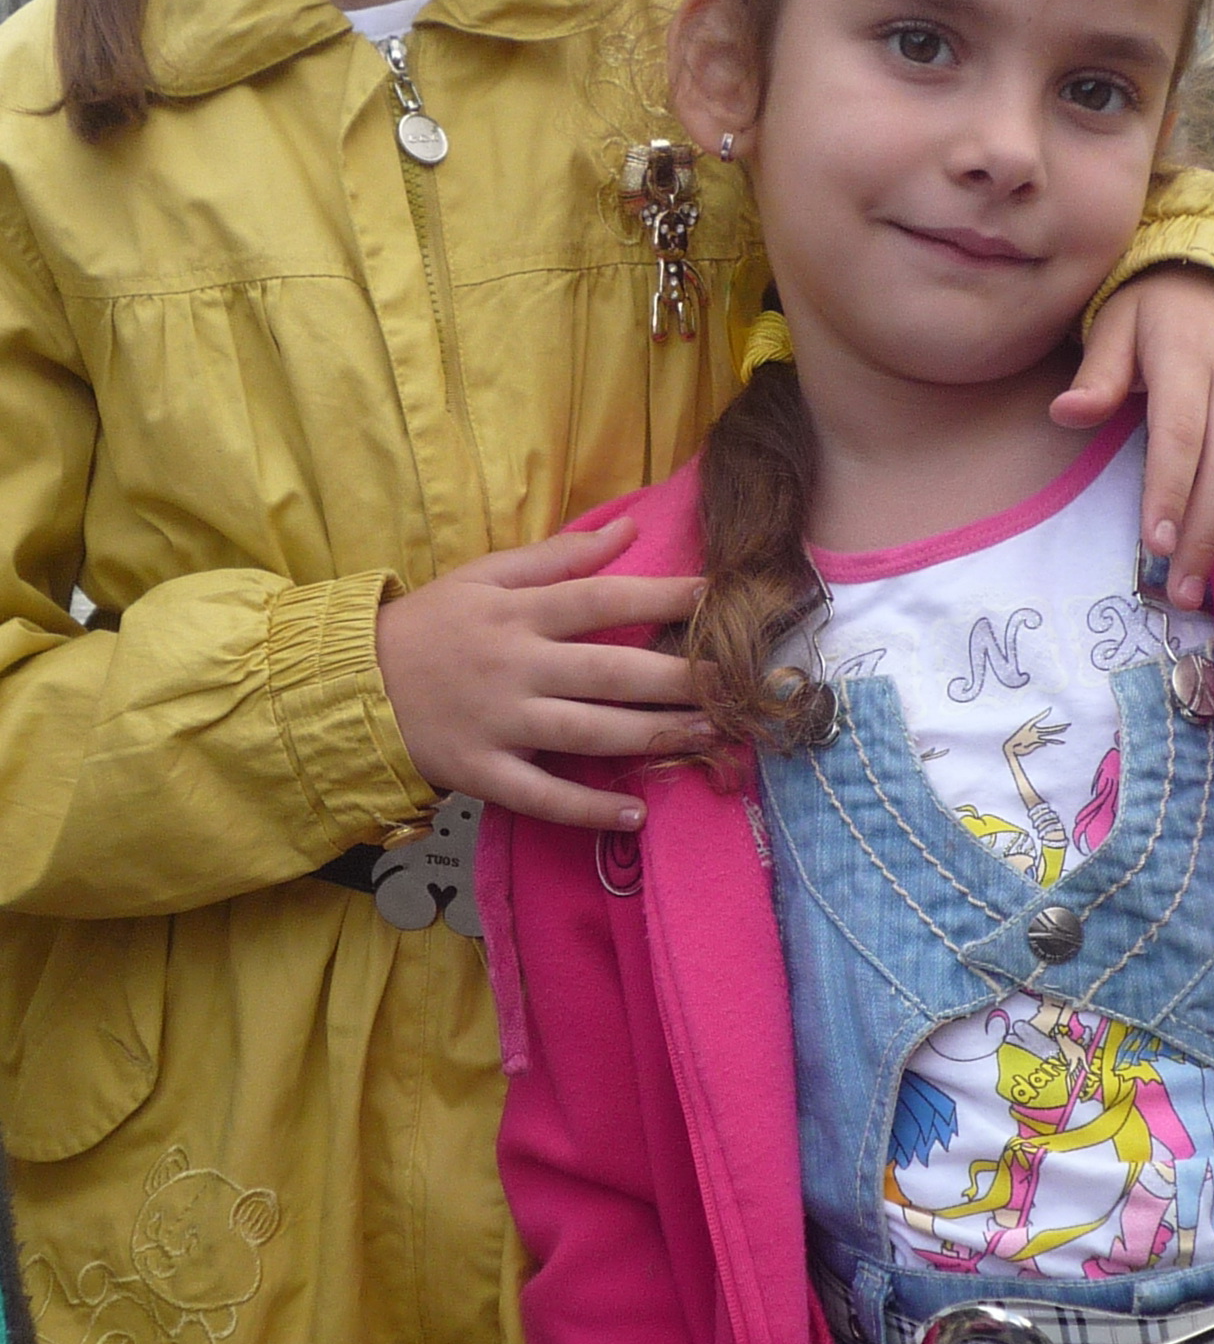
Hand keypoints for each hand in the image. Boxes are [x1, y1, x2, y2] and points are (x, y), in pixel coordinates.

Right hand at [375, 517, 707, 831]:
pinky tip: (635, 815)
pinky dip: (587, 809)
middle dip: (677, 678)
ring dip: (652, 737)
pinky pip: (542, 796)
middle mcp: (514, 665)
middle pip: (609, 671)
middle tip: (734, 684)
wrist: (349, 683)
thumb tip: (627, 529)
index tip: (717, 595)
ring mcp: (499, 722)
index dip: (662, 594)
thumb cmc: (428, 625)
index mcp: (516, 613)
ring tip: (708, 739)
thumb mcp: (483, 576)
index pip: (601, 599)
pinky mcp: (481, 771)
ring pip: (587, 732)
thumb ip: (557, 557)